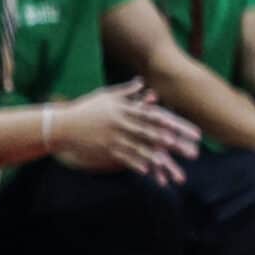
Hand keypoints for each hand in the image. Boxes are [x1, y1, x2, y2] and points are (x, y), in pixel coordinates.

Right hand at [51, 81, 202, 183]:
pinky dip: (137, 164)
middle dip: (174, 143)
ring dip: (158, 157)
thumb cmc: (86, 108)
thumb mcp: (106, 96)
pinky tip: (149, 172)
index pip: (155, 116)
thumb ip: (127, 91)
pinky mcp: (106, 150)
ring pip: (140, 148)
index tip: (189, 130)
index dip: (174, 124)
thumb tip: (142, 82)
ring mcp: (114, 138)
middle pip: (153, 134)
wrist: (61, 124)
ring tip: (174, 165)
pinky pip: (124, 158)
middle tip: (192, 151)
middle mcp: (122, 124)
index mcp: (125, 109)